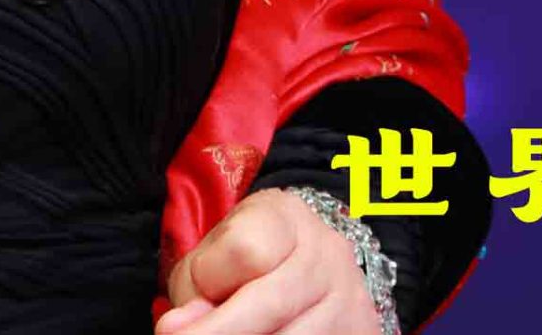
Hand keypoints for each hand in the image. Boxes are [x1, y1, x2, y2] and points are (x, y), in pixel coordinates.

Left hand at [155, 189, 383, 334]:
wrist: (307, 264)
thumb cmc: (245, 258)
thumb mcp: (214, 253)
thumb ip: (195, 287)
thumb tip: (179, 329)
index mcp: (286, 218)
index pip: (247, 251)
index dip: (209, 282)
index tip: (183, 308)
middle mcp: (328, 255)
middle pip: (270, 304)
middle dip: (218, 333)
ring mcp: (351, 299)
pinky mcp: (363, 333)